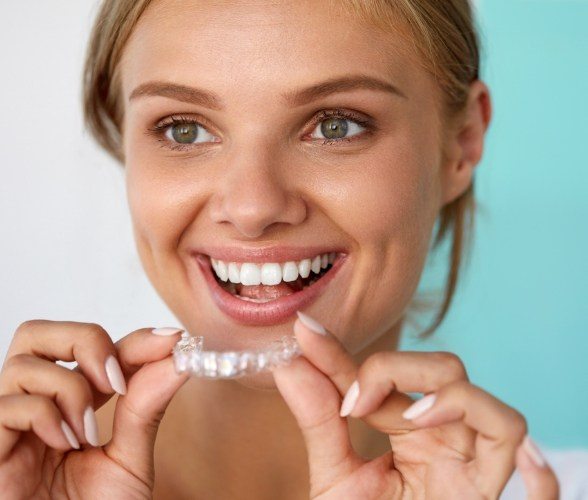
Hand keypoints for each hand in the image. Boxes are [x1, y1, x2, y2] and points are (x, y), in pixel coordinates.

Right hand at [0, 320, 188, 498]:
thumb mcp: (129, 461)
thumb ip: (146, 408)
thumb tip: (178, 357)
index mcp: (69, 406)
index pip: (93, 349)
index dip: (132, 338)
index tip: (172, 341)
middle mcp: (34, 408)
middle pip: (38, 334)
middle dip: (84, 341)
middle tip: (116, 380)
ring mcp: (6, 427)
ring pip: (24, 363)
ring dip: (70, 390)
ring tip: (87, 435)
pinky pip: (6, 406)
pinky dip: (44, 417)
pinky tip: (64, 446)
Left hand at [273, 313, 559, 499]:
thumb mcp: (334, 477)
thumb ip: (317, 422)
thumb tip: (287, 364)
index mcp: (409, 428)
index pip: (384, 373)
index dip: (344, 354)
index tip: (306, 336)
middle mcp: (446, 441)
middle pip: (448, 372)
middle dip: (399, 368)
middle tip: (352, 402)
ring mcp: (472, 474)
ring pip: (499, 417)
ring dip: (458, 402)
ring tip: (412, 419)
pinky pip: (541, 491)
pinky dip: (538, 476)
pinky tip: (519, 463)